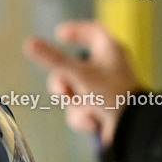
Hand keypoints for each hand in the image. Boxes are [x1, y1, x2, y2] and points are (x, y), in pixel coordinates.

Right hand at [24, 20, 141, 147]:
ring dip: (76, 106)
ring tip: (90, 111)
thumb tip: (28, 43)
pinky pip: (79, 110)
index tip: (59, 34)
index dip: (76, 30)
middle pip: (71, 68)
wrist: (133, 131)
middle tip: (63, 92)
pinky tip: (95, 122)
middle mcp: (107, 68)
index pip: (93, 31)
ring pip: (72, 93)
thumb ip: (53, 60)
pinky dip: (83, 117)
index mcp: (110, 51)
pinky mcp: (100, 110)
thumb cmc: (113, 95)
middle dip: (63, 84)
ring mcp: (103, 90)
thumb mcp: (80, 75)